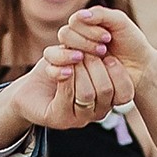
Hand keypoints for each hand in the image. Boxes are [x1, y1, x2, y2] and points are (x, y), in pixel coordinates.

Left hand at [0, 41, 128, 135]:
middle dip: (96, 65)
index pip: (126, 93)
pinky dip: (66, 78)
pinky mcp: (59, 119)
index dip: (119, 72)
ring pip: (87, 94)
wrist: (30, 91)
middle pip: (106, 90)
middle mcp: (96, 113)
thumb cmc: (59, 70)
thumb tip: (108, 37)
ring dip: (80, 70)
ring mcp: (78, 119)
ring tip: (75, 57)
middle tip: (87, 51)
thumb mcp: (80, 57)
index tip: (109, 54)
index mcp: (108, 100)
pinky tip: (64, 68)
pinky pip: (66, 98)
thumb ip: (95, 53)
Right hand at [58, 4, 152, 91]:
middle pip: (65, 35)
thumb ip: (102, 14)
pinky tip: (78, 72)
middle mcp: (74, 39)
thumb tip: (81, 15)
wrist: (140, 68)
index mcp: (83, 24)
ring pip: (60, 52)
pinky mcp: (73, 76)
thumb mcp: (120, 22)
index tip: (108, 38)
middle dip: (85, 42)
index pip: (74, 22)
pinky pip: (59, 71)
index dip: (89, 30)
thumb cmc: (131, 42)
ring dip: (81, 55)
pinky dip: (66, 71)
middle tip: (103, 49)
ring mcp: (72, 57)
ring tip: (102, 59)